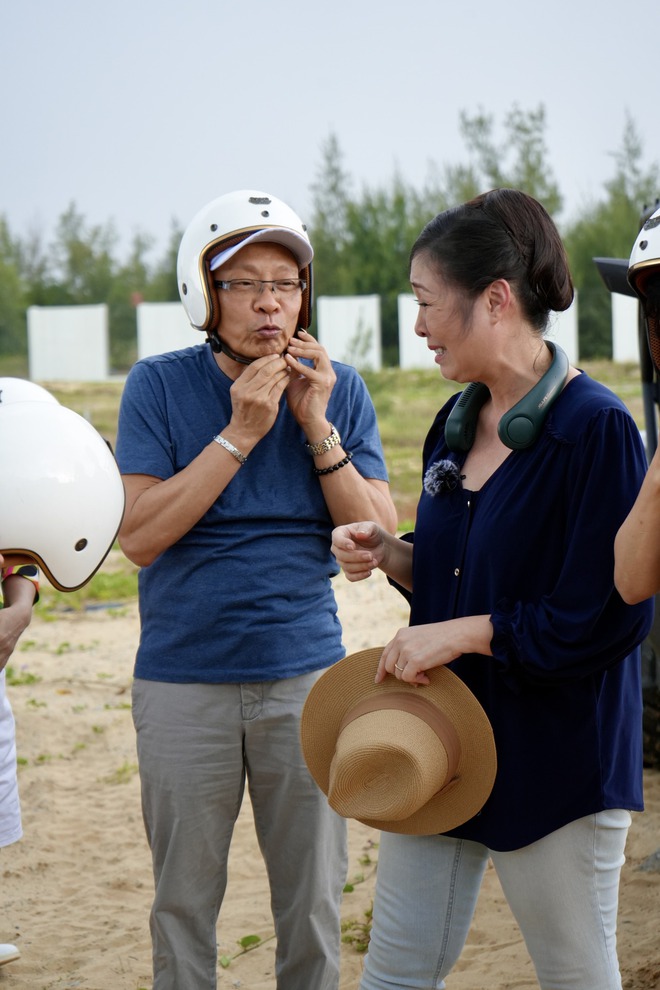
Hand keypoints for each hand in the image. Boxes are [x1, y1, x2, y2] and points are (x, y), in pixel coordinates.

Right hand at [227, 353, 290, 444]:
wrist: (245, 431)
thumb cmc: (243, 410)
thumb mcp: (239, 393)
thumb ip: (248, 379)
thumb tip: (263, 362)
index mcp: (238, 386)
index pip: (254, 367)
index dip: (266, 359)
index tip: (274, 355)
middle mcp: (247, 392)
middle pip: (265, 371)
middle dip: (277, 362)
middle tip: (284, 359)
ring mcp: (259, 399)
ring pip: (274, 378)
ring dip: (283, 370)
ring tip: (287, 366)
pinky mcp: (270, 405)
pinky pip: (280, 388)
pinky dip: (285, 380)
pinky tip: (288, 376)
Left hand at [283, 330, 335, 429]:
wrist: (309, 421)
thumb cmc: (302, 403)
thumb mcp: (295, 381)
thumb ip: (292, 369)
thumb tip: (284, 355)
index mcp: (324, 370)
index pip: (318, 349)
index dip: (309, 340)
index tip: (297, 334)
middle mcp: (328, 372)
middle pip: (320, 349)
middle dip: (305, 343)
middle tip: (290, 340)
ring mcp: (327, 377)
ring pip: (318, 355)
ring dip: (302, 350)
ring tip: (289, 348)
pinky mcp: (322, 384)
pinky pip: (309, 370)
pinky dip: (298, 363)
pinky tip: (287, 360)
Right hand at [331, 522, 384, 581]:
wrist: (379, 545)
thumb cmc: (372, 533)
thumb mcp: (372, 527)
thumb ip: (366, 529)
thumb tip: (359, 534)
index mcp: (340, 533)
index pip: (337, 539)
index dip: (343, 543)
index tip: (352, 546)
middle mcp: (337, 547)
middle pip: (341, 556)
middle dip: (356, 557)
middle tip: (370, 555)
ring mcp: (342, 560)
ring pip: (347, 567)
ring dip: (362, 566)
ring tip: (374, 561)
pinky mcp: (348, 570)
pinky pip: (350, 577)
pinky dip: (359, 576)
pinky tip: (369, 572)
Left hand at [377, 615, 492, 684]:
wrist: (457, 635)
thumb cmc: (443, 637)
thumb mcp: (420, 637)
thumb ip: (408, 647)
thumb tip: (402, 668)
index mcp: (400, 634)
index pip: (385, 654)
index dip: (380, 669)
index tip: (378, 679)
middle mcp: (400, 641)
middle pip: (389, 667)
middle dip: (400, 676)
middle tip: (415, 678)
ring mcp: (407, 650)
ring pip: (398, 674)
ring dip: (411, 678)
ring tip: (424, 675)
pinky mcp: (415, 660)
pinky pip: (408, 678)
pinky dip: (417, 681)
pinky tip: (427, 678)